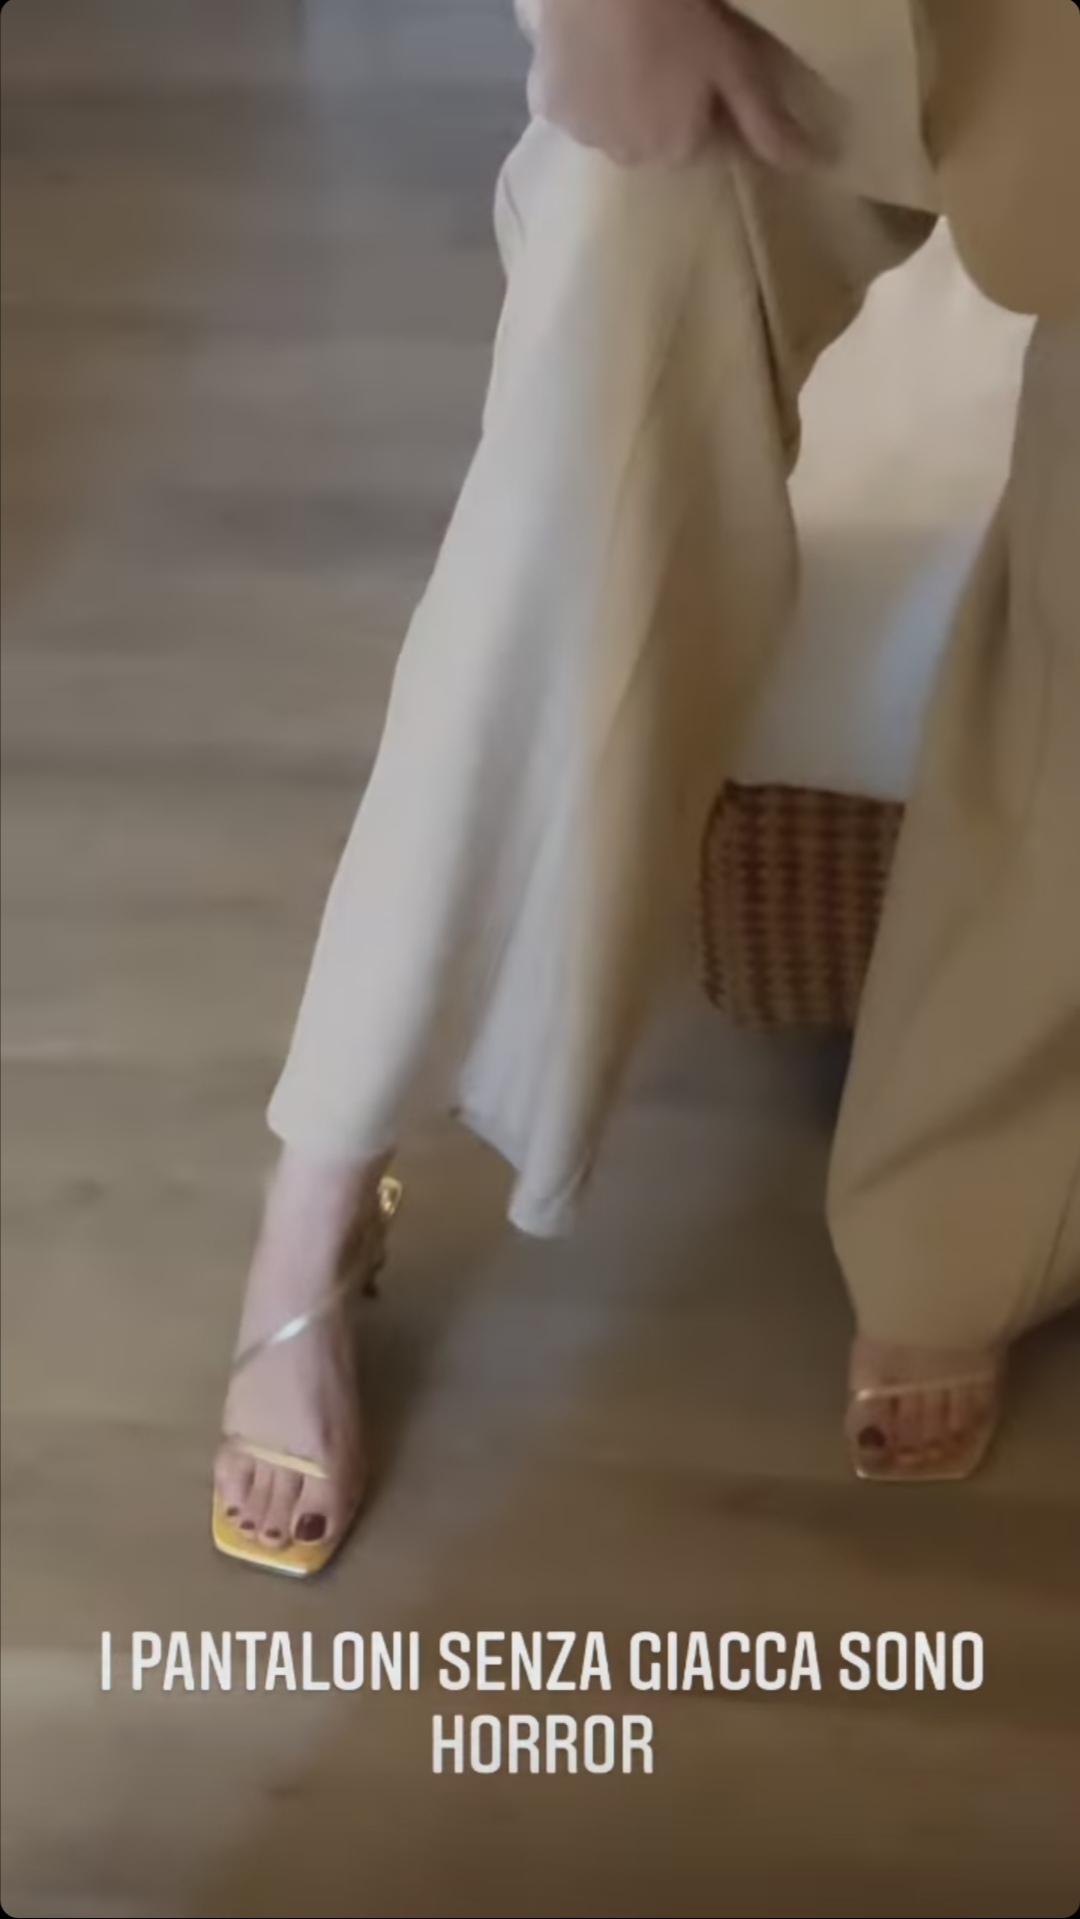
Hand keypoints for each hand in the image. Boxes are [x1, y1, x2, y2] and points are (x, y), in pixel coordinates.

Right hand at [531, 0, 840, 170]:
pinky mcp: (546, 104)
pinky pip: (571, 103)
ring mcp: (583, 134)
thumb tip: (815, 168)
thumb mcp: (735, 64)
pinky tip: (592, 49)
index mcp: (677, 151)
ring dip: (620, 99)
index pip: (701, 141)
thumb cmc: (681, 13)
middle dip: (662, 106)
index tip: (706, 61)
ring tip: (628, 46)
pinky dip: (581, 84)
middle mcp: (628, 157)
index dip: (706, 102)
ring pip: (611, 123)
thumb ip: (767, 122)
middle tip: (665, 48)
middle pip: (653, 137)